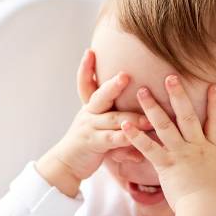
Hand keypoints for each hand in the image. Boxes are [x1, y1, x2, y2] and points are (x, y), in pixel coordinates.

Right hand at [36, 49, 151, 197]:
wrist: (67, 164)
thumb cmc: (88, 143)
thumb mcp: (100, 128)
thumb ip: (118, 123)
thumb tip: (133, 114)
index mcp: (90, 107)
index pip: (85, 84)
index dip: (86, 68)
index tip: (89, 51)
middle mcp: (88, 114)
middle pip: (100, 97)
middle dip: (113, 86)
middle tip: (125, 75)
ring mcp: (90, 128)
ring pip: (112, 119)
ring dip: (132, 118)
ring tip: (148, 117)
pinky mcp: (94, 144)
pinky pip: (112, 139)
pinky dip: (125, 138)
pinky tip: (135, 138)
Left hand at [121, 77, 215, 215]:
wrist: (207, 209)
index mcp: (214, 150)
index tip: (214, 85)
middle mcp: (197, 147)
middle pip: (187, 115)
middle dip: (178, 94)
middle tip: (170, 76)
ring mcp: (180, 154)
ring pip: (165, 126)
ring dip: (152, 107)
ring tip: (141, 91)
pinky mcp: (166, 165)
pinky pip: (148, 148)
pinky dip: (135, 136)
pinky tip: (124, 124)